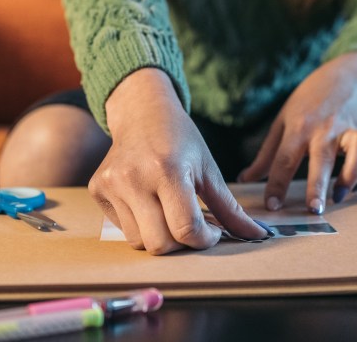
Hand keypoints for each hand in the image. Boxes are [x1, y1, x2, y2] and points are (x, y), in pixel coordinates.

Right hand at [89, 68, 267, 254]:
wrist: (142, 112)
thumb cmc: (180, 139)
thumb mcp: (208, 168)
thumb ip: (230, 207)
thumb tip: (258, 234)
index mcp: (167, 169)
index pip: (186, 228)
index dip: (204, 240)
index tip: (212, 231)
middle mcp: (134, 177)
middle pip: (160, 244)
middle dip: (181, 244)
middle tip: (191, 226)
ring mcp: (112, 184)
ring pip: (139, 241)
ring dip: (159, 236)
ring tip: (169, 213)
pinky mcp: (98, 189)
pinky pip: (121, 228)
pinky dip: (139, 224)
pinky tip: (147, 202)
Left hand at [238, 53, 356, 213]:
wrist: (343, 76)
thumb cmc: (308, 103)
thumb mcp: (282, 122)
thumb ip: (266, 154)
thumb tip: (245, 178)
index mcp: (296, 127)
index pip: (284, 159)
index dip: (277, 183)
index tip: (271, 206)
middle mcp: (320, 128)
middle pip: (316, 159)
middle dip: (315, 185)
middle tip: (311, 210)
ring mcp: (343, 129)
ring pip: (344, 156)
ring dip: (342, 180)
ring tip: (333, 202)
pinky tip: (348, 189)